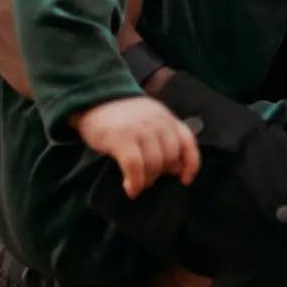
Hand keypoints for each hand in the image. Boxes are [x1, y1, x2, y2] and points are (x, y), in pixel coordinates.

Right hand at [76, 94, 200, 196]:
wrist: (95, 98)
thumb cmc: (123, 116)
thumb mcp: (150, 120)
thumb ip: (165, 138)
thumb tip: (176, 169)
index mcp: (167, 118)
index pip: (187, 142)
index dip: (191, 164)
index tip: (184, 179)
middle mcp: (157, 122)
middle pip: (170, 157)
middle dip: (161, 173)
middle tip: (148, 179)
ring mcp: (140, 129)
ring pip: (154, 164)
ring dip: (147, 180)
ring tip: (137, 183)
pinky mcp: (121, 137)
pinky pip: (134, 166)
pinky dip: (135, 182)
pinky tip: (130, 188)